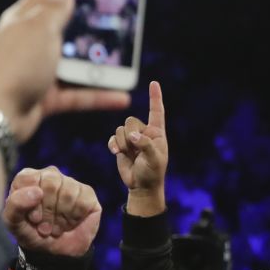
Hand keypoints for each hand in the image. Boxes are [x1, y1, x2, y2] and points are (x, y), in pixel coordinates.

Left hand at [0, 0, 130, 141]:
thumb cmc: (16, 65)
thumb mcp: (38, 29)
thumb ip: (54, 9)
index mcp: (22, 21)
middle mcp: (29, 44)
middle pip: (64, 31)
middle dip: (88, 28)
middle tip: (118, 21)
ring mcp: (36, 71)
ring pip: (73, 65)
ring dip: (98, 65)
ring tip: (127, 60)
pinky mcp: (44, 97)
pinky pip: (77, 94)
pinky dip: (98, 95)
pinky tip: (122, 96)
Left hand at [2, 167, 100, 257]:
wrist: (52, 253)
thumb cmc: (30, 232)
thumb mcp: (13, 222)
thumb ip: (16, 205)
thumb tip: (37, 191)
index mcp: (28, 178)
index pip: (29, 179)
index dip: (31, 203)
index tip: (33, 218)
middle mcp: (50, 176)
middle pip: (51, 183)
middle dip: (48, 211)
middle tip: (44, 225)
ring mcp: (70, 183)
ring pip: (68, 193)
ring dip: (61, 217)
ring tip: (56, 225)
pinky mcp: (87, 194)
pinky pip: (84, 201)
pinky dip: (75, 217)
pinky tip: (70, 222)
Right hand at [108, 80, 168, 215]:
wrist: (141, 186)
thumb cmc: (153, 173)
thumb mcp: (154, 160)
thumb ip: (145, 145)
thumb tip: (132, 135)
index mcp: (157, 133)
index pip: (157, 111)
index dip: (155, 97)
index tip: (154, 83)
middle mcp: (144, 133)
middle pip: (130, 120)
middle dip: (129, 134)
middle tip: (134, 149)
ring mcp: (131, 139)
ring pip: (120, 129)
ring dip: (122, 143)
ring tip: (128, 154)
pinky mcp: (120, 145)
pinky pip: (112, 137)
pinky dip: (113, 144)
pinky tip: (115, 153)